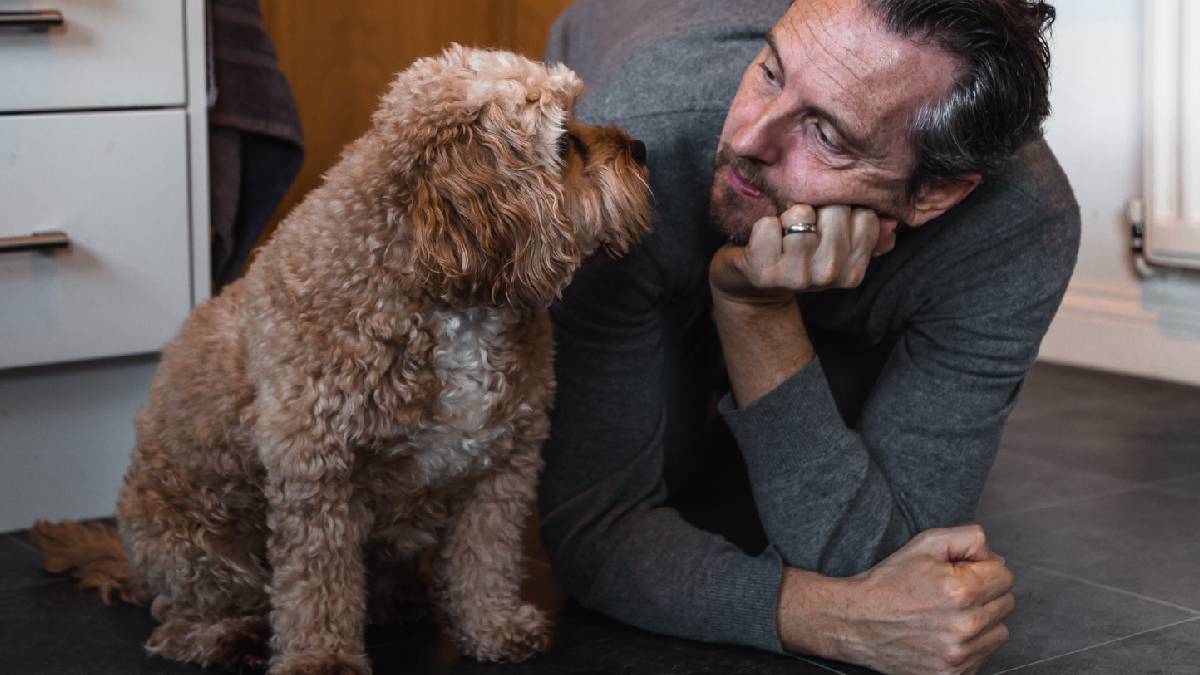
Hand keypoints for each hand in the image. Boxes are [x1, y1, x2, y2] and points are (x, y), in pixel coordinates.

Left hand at [709, 204, 896, 305]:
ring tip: (783, 233)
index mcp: (852, 271)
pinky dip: (762, 225)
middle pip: (835, 210)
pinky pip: (768, 225)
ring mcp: (797, 276)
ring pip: (801, 214)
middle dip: (816, 208)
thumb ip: (867, 233)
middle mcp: (829, 275)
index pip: (865, 216)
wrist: (752, 285)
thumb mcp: (836, 249)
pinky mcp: (763, 271)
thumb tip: (892, 221)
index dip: (842, 211)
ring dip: (787, 216)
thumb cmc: (796, 257)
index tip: (827, 225)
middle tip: (802, 228)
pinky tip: (762, 240)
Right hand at [834, 525, 1014, 674]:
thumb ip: (969, 538)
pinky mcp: (953, 674)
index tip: (961, 573)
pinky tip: (945, 634)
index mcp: (961, 590)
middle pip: (1006, 603)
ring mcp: (960, 655)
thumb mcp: (924, 543)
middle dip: (985, 593)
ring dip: (982, 621)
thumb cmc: (889, 582)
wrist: (855, 622)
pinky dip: (970, 645)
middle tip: (953, 592)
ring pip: (999, 631)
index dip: (983, 569)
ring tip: (949, 614)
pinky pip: (984, 655)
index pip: (1005, 575)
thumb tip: (996, 558)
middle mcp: (965, 626)